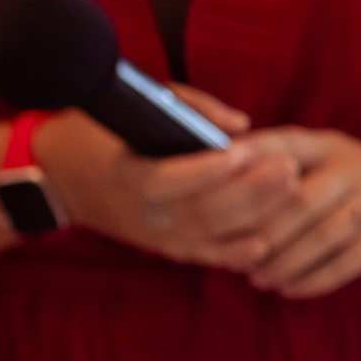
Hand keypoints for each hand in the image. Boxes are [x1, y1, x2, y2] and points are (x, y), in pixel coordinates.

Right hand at [36, 91, 310, 269]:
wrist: (68, 177)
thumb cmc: (111, 129)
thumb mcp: (142, 103)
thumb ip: (192, 108)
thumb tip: (240, 125)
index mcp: (126, 172)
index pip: (162, 180)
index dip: (201, 171)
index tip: (239, 152)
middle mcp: (141, 212)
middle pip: (198, 212)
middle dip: (248, 192)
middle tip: (288, 168)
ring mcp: (156, 236)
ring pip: (207, 236)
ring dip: (253, 218)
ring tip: (292, 191)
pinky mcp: (169, 249)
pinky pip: (204, 257)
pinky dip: (234, 254)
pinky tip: (267, 244)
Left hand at [219, 129, 360, 297]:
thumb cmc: (347, 179)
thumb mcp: (322, 157)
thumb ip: (278, 162)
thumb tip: (211, 173)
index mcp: (328, 144)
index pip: (285, 145)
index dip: (250, 157)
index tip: (213, 171)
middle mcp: (353, 168)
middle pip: (300, 200)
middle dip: (260, 231)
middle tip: (229, 254)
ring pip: (320, 238)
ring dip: (282, 262)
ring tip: (255, 277)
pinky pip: (343, 265)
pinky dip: (310, 281)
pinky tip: (286, 289)